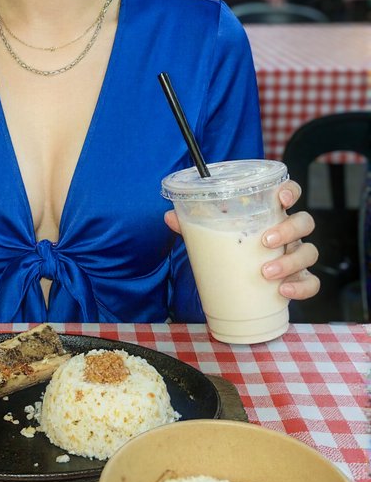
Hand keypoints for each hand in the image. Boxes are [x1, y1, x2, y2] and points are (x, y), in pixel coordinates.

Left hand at [164, 180, 319, 302]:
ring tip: (266, 272)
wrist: (242, 281)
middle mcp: (289, 233)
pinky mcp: (300, 279)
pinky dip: (301, 287)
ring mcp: (297, 256)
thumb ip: (194, 225)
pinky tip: (283, 291)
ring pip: (309, 252)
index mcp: (271, 214)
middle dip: (288, 230)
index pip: (289, 193)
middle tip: (265, 241)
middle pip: (304, 221)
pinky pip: (312, 283)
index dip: (290, 190)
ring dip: (291, 261)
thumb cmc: (232, 249)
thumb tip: (169, 217)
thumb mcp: (213, 235)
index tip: (281, 196)